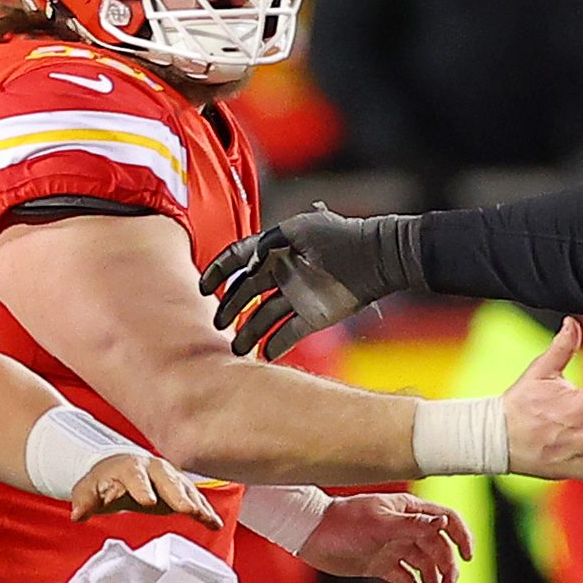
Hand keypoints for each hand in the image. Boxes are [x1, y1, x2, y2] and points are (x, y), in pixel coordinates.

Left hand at [70, 451, 220, 526]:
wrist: (118, 467)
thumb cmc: (103, 481)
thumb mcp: (88, 490)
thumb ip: (85, 501)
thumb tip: (77, 514)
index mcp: (130, 467)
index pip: (136, 477)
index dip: (142, 488)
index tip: (149, 501)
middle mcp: (154, 468)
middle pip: (168, 480)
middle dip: (178, 494)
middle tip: (188, 510)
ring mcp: (170, 476)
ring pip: (185, 488)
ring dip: (197, 503)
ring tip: (207, 518)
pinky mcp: (180, 488)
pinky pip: (195, 498)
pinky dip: (205, 510)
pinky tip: (214, 523)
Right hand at [203, 207, 420, 356]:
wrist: (378, 257)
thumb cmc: (342, 236)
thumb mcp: (302, 228)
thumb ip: (270, 242)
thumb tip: (248, 263)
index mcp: (276, 249)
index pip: (238, 259)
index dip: (218, 272)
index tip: (204, 288)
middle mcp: (283, 274)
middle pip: (246, 293)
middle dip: (229, 308)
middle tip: (218, 324)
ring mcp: (297, 296)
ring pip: (263, 317)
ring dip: (248, 333)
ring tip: (237, 349)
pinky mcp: (313, 316)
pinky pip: (288, 333)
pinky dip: (276, 344)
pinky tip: (264, 354)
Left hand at [297, 491, 471, 582]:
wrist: (310, 535)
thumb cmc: (343, 522)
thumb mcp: (379, 523)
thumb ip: (412, 524)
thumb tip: (442, 522)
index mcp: (408, 511)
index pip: (446, 520)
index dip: (461, 537)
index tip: (468, 556)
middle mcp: (405, 528)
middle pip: (438, 548)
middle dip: (447, 568)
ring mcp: (393, 547)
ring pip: (424, 565)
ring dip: (433, 582)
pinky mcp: (381, 564)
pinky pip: (405, 578)